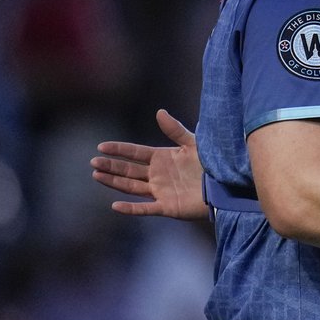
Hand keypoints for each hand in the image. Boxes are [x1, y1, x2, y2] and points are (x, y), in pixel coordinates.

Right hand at [91, 109, 207, 219]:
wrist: (226, 185)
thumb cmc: (212, 163)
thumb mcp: (193, 143)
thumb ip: (175, 130)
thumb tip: (159, 111)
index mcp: (162, 158)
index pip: (135, 153)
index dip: (119, 150)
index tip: (101, 147)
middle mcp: (157, 175)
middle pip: (128, 170)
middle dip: (111, 166)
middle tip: (93, 162)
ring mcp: (161, 191)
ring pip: (131, 187)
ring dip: (114, 182)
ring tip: (96, 176)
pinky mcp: (167, 207)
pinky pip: (145, 208)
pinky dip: (131, 208)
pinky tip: (115, 206)